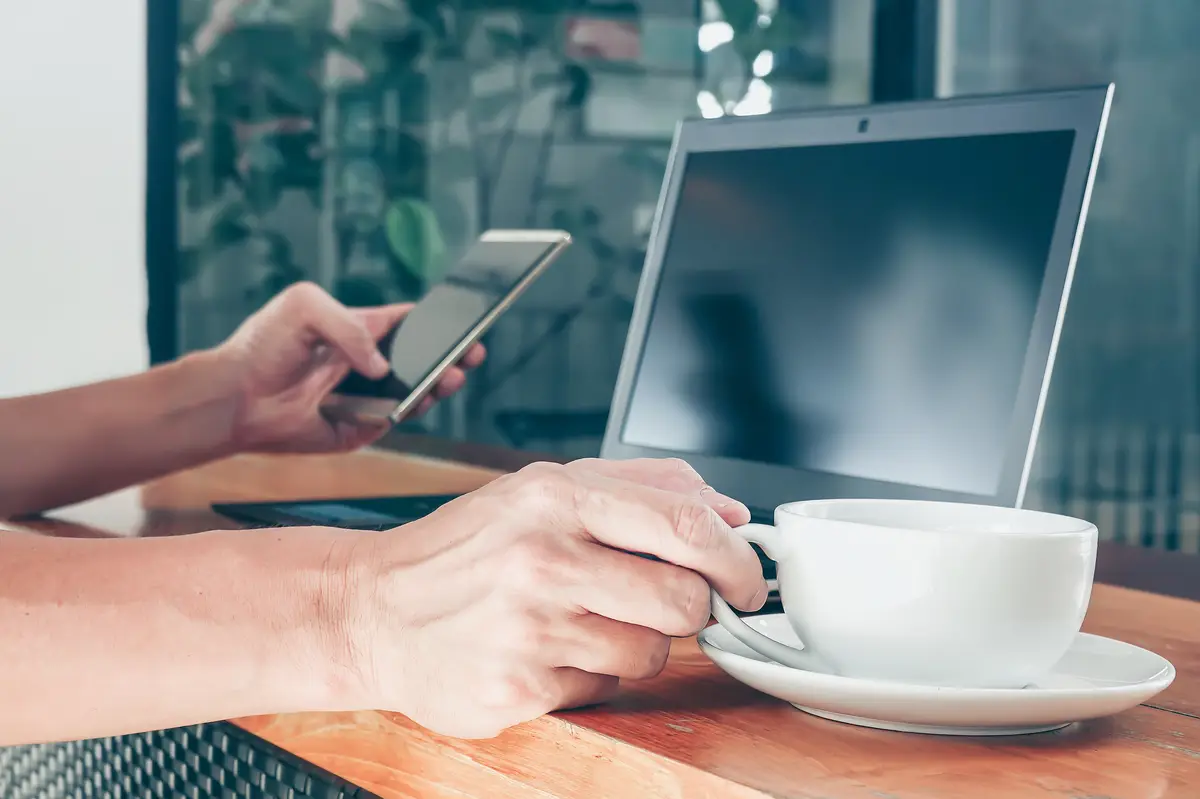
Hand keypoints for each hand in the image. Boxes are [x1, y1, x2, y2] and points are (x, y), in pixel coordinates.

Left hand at [213, 282, 484, 452]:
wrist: (236, 397)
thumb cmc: (264, 345)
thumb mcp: (303, 306)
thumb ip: (349, 326)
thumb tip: (381, 366)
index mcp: (361, 328)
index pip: (410, 323)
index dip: (439, 321)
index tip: (466, 320)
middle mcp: (369, 364)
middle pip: (424, 359)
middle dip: (452, 356)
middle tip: (472, 354)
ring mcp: (369, 397)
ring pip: (417, 392)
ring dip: (438, 386)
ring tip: (450, 377)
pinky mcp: (361, 428)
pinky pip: (394, 420)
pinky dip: (407, 411)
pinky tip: (416, 399)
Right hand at [340, 458, 765, 738]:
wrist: (373, 610)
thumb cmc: (465, 550)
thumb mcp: (542, 490)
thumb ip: (642, 488)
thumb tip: (730, 511)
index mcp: (556, 497)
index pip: (686, 526)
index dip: (737, 559)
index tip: (747, 580)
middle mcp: (543, 558)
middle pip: (683, 600)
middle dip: (692, 609)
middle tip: (667, 604)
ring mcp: (529, 628)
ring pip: (650, 652)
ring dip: (636, 642)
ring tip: (586, 621)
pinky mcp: (518, 688)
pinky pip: (603, 687)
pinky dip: (591, 672)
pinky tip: (548, 650)